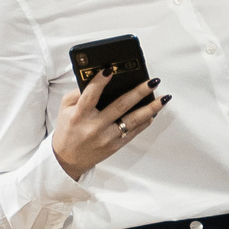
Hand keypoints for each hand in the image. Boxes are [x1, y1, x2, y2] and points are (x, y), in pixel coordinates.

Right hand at [51, 72, 165, 181]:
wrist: (68, 159)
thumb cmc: (67, 131)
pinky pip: (134, 131)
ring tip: (164, 98)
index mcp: (79, 116)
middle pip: (120, 106)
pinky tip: (154, 112)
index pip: (90, 95)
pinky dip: (146, 121)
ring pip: (133, 120)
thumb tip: (98, 81)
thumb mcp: (64, 111)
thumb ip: (77, 95)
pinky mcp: (116, 145)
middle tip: (152, 82)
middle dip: (138, 92)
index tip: (110, 70)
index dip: (100, 82)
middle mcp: (94, 127)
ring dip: (151, 108)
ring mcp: (107, 137)